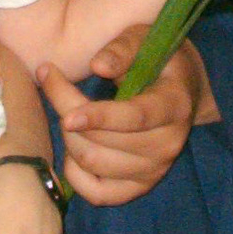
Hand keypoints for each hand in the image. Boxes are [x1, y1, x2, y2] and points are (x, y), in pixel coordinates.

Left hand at [36, 36, 215, 206]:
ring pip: (95, 163)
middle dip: (67, 112)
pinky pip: (97, 194)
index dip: (99, 117)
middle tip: (49, 79)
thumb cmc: (157, 59)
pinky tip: (73, 144)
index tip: (68, 116)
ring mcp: (154, 170)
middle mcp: (167, 144)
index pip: (135, 118)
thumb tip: (98, 66)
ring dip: (69, 137)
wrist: (183, 91)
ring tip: (66, 110)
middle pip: (104, 142)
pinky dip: (74, 173)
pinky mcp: (138, 188)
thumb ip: (121, 49)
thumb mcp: (143, 40)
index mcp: (173, 106)